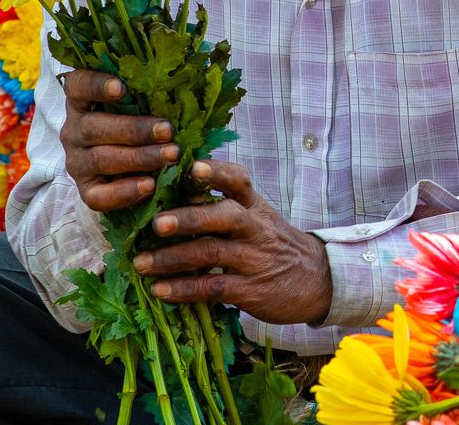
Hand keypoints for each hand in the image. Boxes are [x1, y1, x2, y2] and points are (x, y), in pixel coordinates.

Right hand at [60, 70, 178, 211]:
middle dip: (134, 129)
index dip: (96, 85)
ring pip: (101, 159)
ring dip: (139, 158)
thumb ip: (153, 92)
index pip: (77, 86)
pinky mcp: (86, 190)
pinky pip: (99, 196)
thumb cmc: (141, 122)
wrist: (130, 168)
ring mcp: (77, 161)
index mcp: (82, 101)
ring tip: (171, 155)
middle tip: (168, 130)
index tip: (121, 87)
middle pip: (94, 127)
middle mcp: (73, 130)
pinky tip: (150, 185)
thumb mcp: (143, 104)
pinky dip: (125, 192)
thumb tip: (192, 74)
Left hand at [132, 159, 332, 325]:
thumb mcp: (259, 217)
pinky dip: (185, 289)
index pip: (239, 180)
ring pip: (212, 253)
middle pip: (224, 216)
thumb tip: (173, 196)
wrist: (317, 279)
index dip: (217, 172)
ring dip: (173, 258)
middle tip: (156, 223)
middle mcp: (255, 228)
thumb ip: (224, 206)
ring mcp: (253, 259)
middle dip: (189, 218)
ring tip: (142, 262)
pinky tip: (161, 290)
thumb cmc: (274, 243)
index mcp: (255, 205)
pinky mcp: (251, 290)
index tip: (193, 166)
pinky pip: (214, 288)